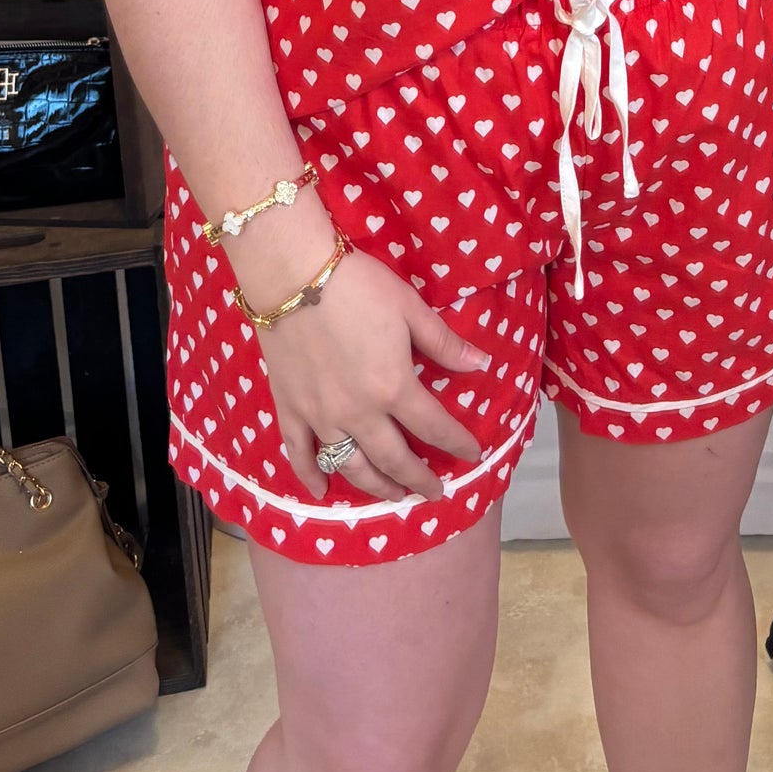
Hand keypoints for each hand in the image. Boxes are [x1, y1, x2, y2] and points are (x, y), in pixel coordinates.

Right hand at [245, 226, 489, 504]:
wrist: (295, 275)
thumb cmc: (359, 286)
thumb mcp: (410, 308)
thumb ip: (444, 343)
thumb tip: (482, 365)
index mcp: (393, 388)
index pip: (434, 427)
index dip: (457, 444)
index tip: (474, 455)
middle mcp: (359, 414)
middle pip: (394, 459)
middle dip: (418, 479)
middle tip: (434, 492)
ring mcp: (321, 416)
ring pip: (351, 466)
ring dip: (376, 487)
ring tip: (393, 497)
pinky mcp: (289, 409)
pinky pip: (300, 453)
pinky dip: (310, 476)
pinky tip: (320, 491)